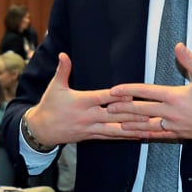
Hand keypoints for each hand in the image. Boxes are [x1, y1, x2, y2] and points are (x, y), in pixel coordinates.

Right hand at [25, 53, 151, 145]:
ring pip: (114, 129)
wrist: (41, 130)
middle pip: (112, 115)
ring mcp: (90, 128)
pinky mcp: (91, 136)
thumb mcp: (54, 87)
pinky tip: (138, 135)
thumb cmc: (49, 105)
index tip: (131, 96)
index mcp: (81, 102)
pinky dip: (125, 136)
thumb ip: (62, 70)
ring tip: (149, 127)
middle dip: (131, 115)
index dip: (116, 97)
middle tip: (150, 114)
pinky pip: (110, 137)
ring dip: (132, 129)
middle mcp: (87, 116)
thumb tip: (63, 54)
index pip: (102, 98)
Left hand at [107, 43, 191, 145]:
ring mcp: (173, 126)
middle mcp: (171, 113)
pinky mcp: (178, 135)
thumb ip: (190, 61)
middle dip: (122, 109)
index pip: (146, 92)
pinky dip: (145, 133)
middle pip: (141, 110)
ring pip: (146, 125)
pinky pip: (157, 134)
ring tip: (115, 122)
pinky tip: (136, 134)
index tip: (114, 90)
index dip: (128, 90)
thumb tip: (179, 46)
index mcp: (175, 97)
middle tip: (106, 108)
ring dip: (129, 123)